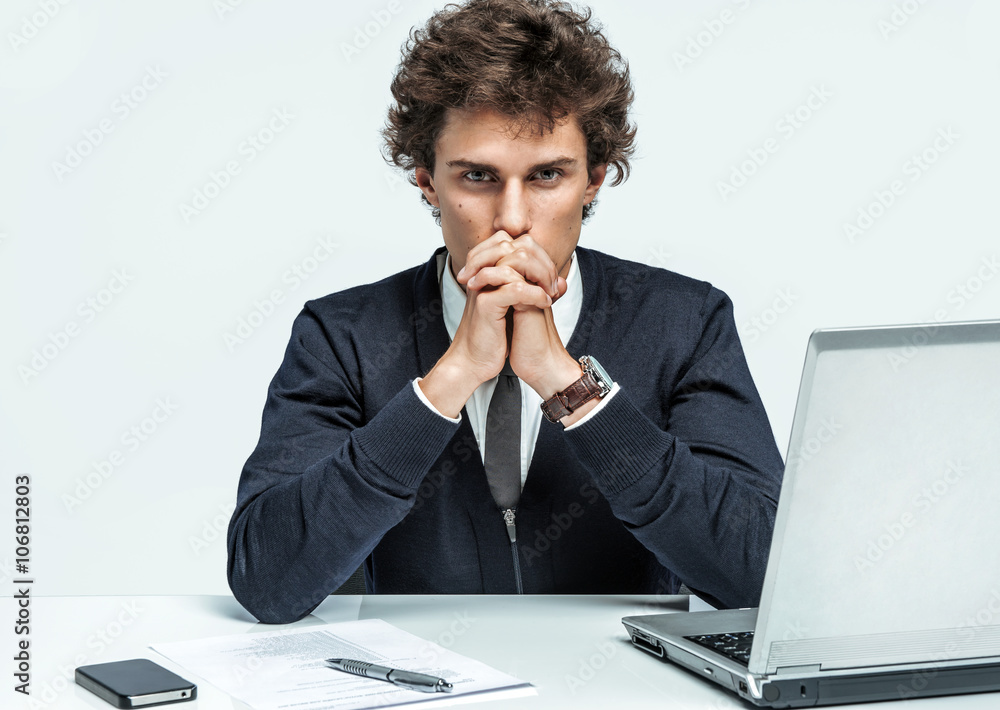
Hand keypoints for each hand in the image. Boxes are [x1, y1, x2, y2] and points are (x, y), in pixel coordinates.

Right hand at [418, 232, 558, 415]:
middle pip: (512, 244)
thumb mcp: (518, 307)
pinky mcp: (485, 304)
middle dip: (540, 261)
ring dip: (541, 275)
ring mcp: (481, 286)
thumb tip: (562, 281)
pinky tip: (545, 303)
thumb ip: (537, 291)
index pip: (510, 240)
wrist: (474, 360)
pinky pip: (515, 288)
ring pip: (515, 260)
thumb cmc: (495, 335)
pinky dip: (536, 294)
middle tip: (552, 284)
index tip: (549, 276)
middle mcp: (480, 273)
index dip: (535, 252)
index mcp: (485, 269)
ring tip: (550, 294)